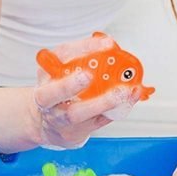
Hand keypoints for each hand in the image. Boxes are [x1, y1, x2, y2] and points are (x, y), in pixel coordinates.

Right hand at [31, 34, 136, 148]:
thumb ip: (81, 57)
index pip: (60, 58)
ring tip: (122, 92)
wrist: (49, 125)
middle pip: (52, 93)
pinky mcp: (77, 132)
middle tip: (88, 75)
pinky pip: (98, 121)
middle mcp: (48, 100)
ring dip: (102, 102)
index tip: (107, 43)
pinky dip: (116, 109)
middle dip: (69, 84)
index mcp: (46, 76)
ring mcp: (61, 118)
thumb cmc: (60, 91)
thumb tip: (110, 44)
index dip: (83, 48)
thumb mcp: (62, 70)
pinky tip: (130, 98)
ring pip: (77, 113)